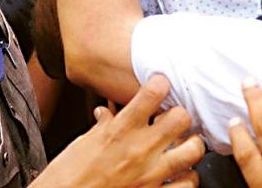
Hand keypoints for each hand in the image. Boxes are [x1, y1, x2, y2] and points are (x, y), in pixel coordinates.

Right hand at [30, 75, 204, 187]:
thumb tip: (106, 114)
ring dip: (190, 147)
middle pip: (181, 118)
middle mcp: (139, 150)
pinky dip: (187, 178)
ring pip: (192, 151)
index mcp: (120, 131)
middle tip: (175, 119)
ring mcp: (150, 174)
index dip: (160, 84)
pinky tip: (181, 175)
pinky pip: (188, 184)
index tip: (160, 85)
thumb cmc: (68, 175)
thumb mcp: (83, 143)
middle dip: (180, 116)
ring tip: (184, 146)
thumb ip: (101, 127)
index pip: (152, 93)